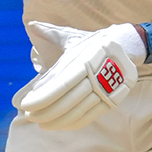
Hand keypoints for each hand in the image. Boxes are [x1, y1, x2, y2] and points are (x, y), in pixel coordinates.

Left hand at [14, 22, 142, 130]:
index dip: (42, 97)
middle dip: (46, 112)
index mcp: (86, 57)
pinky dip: (74, 122)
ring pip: (79, 110)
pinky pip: (91, 115)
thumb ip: (51, 33)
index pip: (61, 83)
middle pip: (68, 100)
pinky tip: (60, 124)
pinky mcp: (113, 99)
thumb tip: (32, 26)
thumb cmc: (92, 42)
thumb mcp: (73, 36)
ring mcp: (108, 89)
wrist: (126, 46)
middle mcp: (98, 74)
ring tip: (41, 123)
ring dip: (57, 120)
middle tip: (29, 116)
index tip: (25, 105)